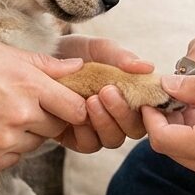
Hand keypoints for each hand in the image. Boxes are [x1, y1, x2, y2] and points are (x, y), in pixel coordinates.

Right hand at [0, 41, 87, 170]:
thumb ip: (42, 64)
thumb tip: (77, 68)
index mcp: (27, 82)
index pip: (76, 107)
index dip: (74, 105)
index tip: (63, 101)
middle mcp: (21, 114)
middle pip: (58, 127)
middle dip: (50, 118)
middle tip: (25, 104)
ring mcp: (5, 141)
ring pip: (36, 144)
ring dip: (28, 133)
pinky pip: (14, 157)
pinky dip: (7, 147)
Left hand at [53, 35, 156, 152]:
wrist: (43, 58)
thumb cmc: (76, 53)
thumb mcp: (98, 49)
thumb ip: (121, 57)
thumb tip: (147, 67)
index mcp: (131, 96)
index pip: (151, 111)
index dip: (151, 108)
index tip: (139, 92)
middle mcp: (119, 116)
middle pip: (134, 129)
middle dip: (123, 113)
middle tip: (107, 91)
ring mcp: (99, 129)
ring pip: (113, 139)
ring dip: (105, 122)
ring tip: (90, 100)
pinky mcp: (77, 138)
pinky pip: (88, 145)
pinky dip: (85, 133)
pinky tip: (74, 116)